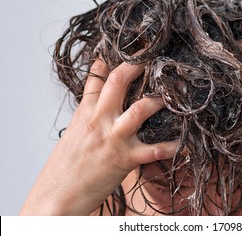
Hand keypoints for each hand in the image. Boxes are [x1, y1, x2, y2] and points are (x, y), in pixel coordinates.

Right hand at [20, 59, 176, 214]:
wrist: (56, 196)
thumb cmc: (65, 166)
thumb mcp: (74, 132)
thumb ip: (88, 111)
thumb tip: (97, 95)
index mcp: (85, 112)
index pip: (97, 78)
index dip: (111, 59)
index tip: (128, 47)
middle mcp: (99, 120)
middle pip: (118, 81)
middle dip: (136, 65)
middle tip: (153, 55)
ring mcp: (113, 138)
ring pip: (141, 109)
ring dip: (160, 100)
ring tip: (174, 95)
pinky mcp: (124, 159)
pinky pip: (154, 150)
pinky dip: (171, 146)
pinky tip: (184, 143)